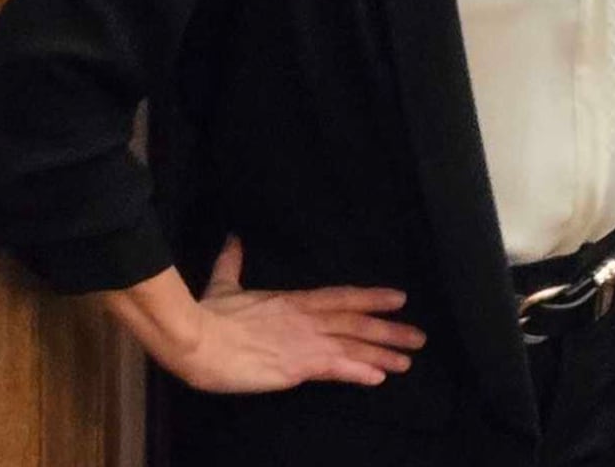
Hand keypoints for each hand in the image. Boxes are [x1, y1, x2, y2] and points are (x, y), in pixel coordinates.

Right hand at [108, 238, 422, 392]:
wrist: (196, 338)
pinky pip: (335, 368)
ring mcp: (303, 342)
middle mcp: (305, 319)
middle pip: (356, 321)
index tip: (398, 299)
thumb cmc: (208, 315)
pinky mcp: (296, 365)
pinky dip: (358, 371)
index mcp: (292, 302)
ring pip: (352, 344)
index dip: (371, 298)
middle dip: (389, 329)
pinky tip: (378, 377)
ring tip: (407, 361)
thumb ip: (233, 263)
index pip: (340, 297)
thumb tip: (234, 238)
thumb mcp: (224, 284)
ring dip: (382, 353)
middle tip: (418, 336)